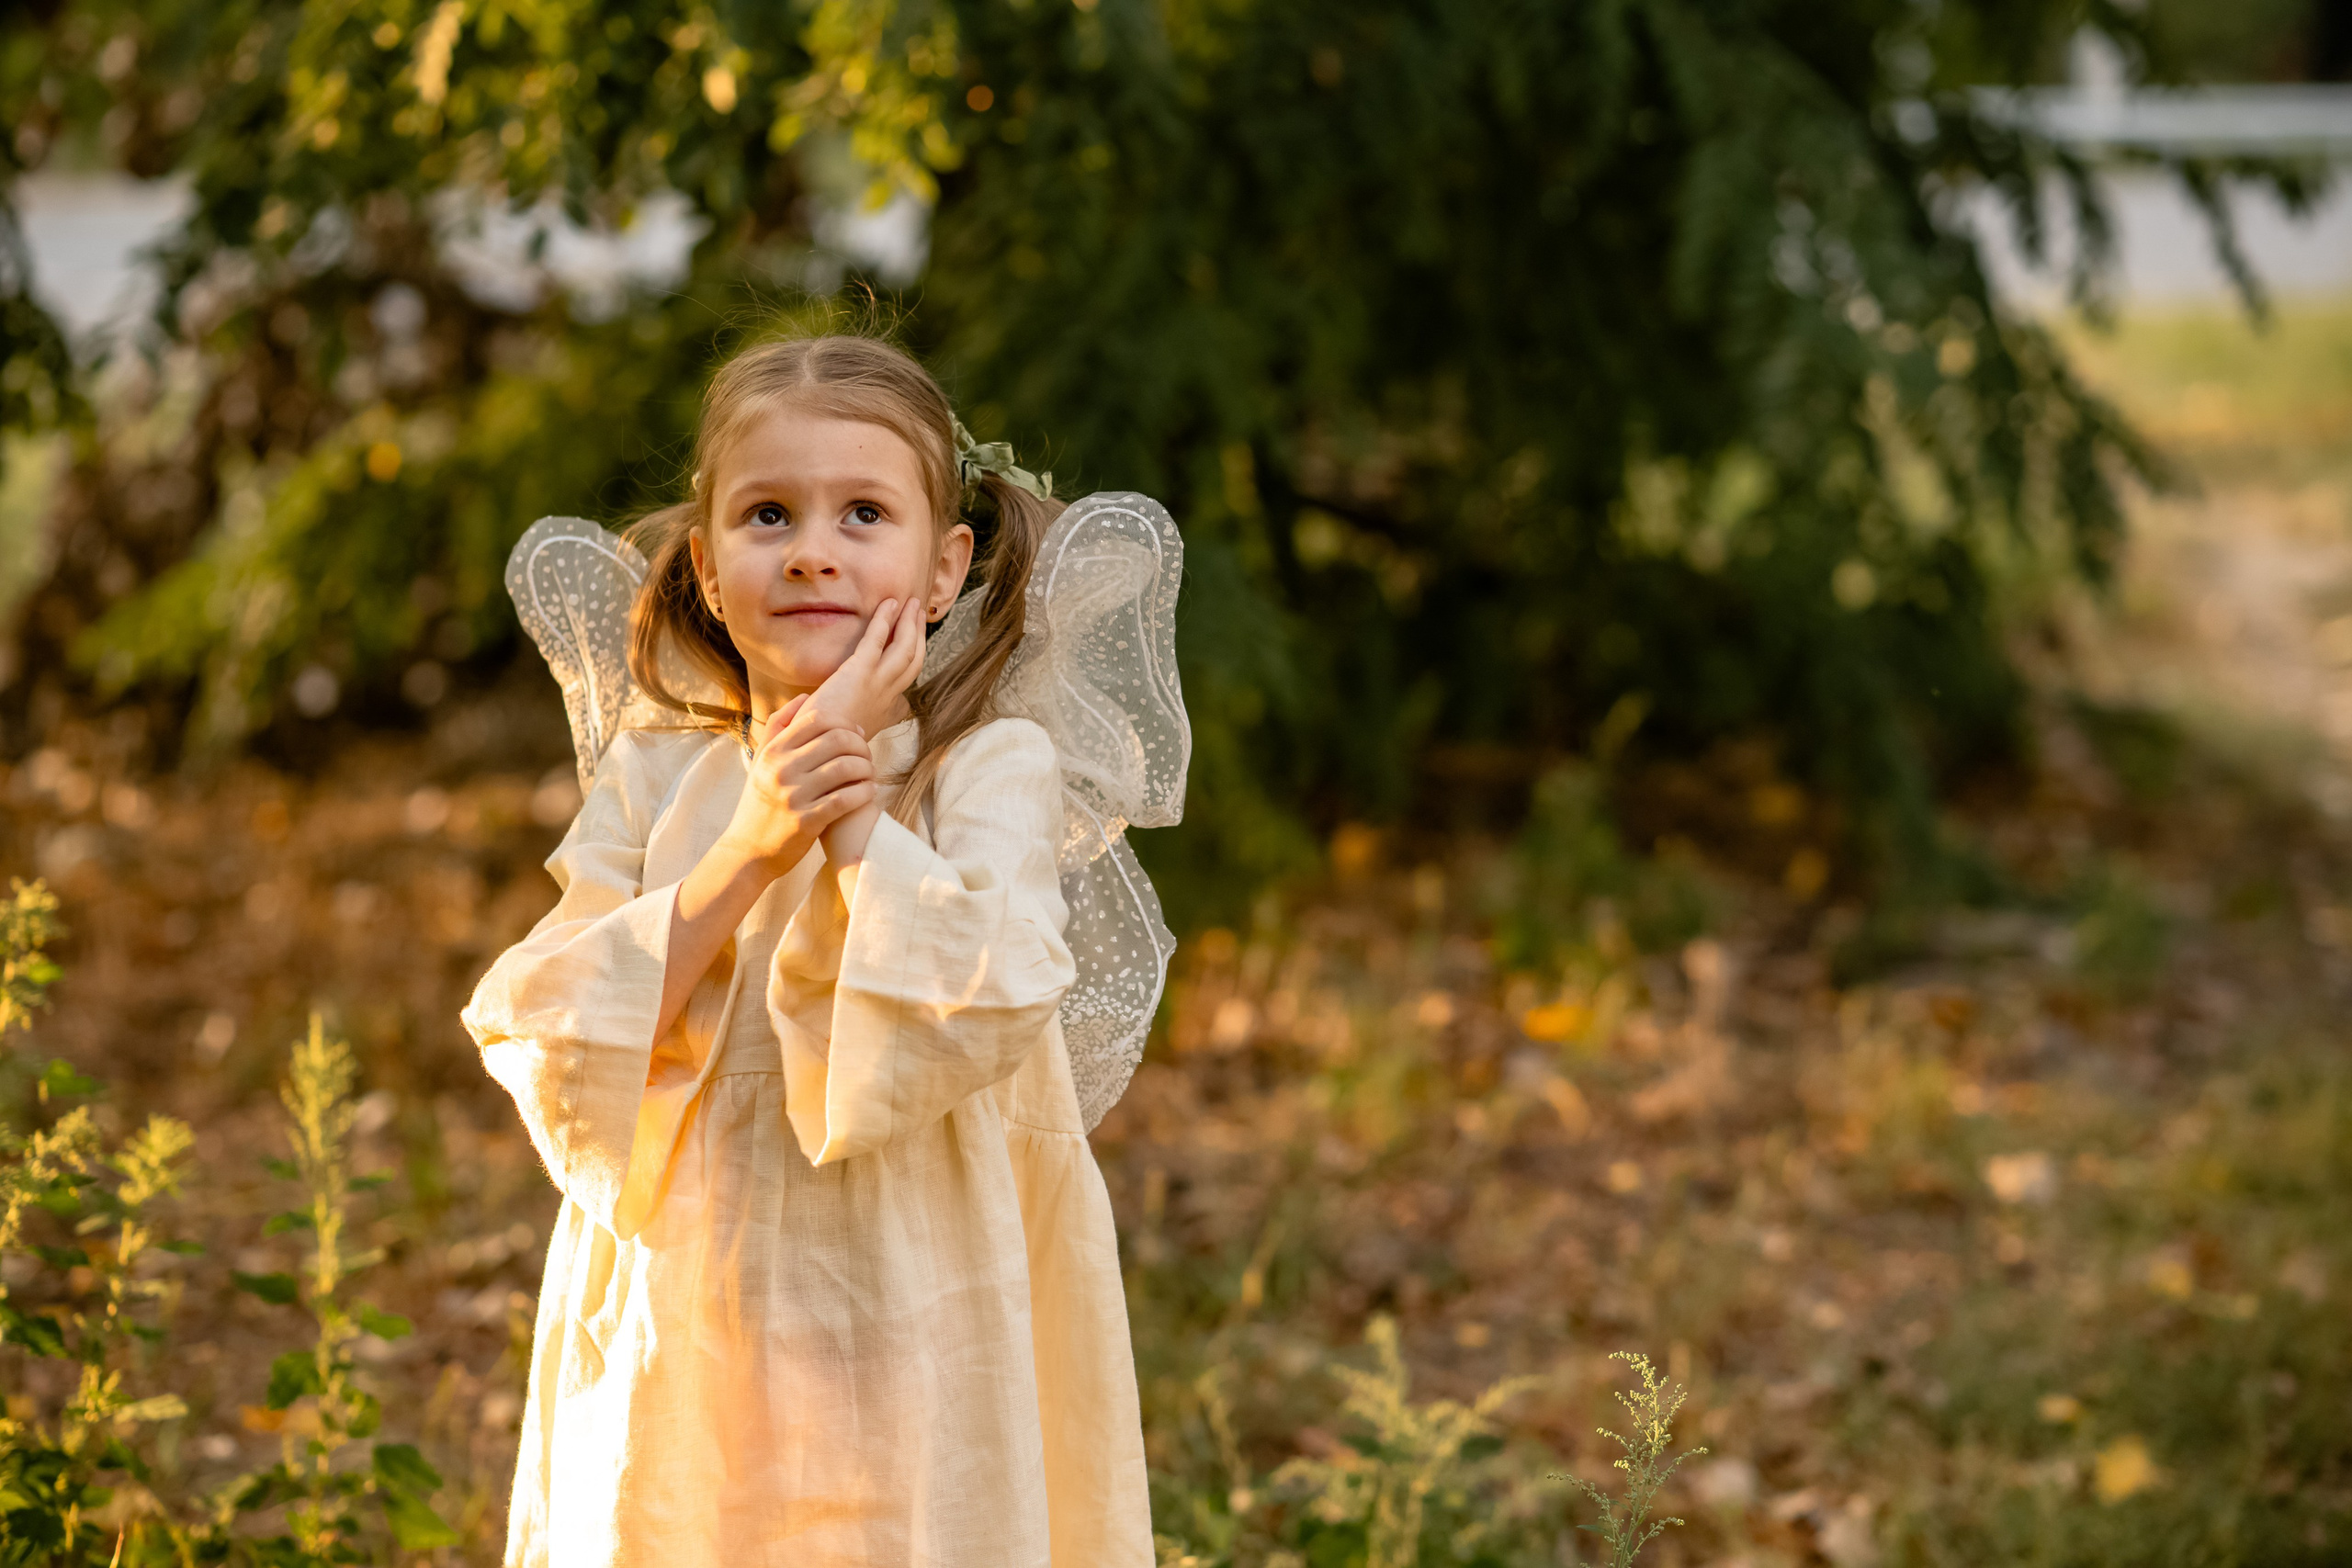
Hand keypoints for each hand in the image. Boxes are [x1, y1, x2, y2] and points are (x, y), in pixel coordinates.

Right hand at [718, 694, 875, 874]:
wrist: (748, 851)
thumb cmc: (761, 802)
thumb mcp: (761, 761)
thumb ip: (778, 727)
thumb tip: (805, 697)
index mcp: (772, 751)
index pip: (817, 719)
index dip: (845, 722)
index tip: (857, 733)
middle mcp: (781, 770)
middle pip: (837, 739)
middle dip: (861, 744)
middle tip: (867, 755)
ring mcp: (793, 796)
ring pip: (846, 767)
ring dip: (867, 768)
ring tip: (869, 773)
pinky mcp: (806, 821)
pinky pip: (846, 799)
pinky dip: (864, 792)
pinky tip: (869, 791)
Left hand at [800, 596, 927, 740]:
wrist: (820, 752)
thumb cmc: (825, 746)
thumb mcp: (847, 737)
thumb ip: (853, 728)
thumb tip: (857, 727)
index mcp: (883, 712)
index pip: (905, 684)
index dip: (913, 664)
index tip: (914, 647)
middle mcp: (886, 696)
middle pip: (914, 660)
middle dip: (919, 635)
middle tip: (919, 613)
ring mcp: (877, 683)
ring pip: (905, 647)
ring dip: (910, 623)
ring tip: (912, 603)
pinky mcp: (860, 671)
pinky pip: (878, 639)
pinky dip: (886, 619)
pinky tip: (889, 603)